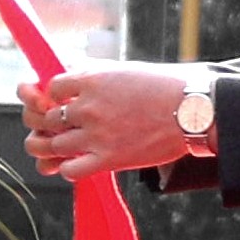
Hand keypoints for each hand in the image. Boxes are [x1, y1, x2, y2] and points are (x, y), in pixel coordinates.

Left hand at [22, 63, 197, 182]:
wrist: (194, 111)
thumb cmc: (164, 87)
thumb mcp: (123, 69)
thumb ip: (93, 73)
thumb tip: (68, 73)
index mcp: (92, 79)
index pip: (50, 89)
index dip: (52, 97)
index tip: (62, 103)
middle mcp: (89, 106)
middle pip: (46, 118)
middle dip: (47, 124)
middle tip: (57, 128)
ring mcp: (97, 134)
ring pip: (52, 145)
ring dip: (54, 148)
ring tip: (64, 148)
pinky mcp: (110, 159)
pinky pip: (70, 170)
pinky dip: (69, 168)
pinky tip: (80, 162)